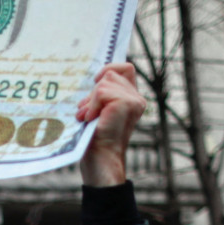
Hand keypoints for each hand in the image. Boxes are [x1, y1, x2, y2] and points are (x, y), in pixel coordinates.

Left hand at [77, 63, 145, 187]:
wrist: (100, 157)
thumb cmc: (96, 137)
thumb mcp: (98, 109)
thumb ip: (101, 94)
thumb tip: (94, 77)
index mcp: (132, 98)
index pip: (126, 68)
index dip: (110, 67)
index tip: (95, 80)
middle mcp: (137, 99)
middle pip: (111, 73)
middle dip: (94, 91)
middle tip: (86, 112)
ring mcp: (134, 100)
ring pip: (105, 81)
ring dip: (91, 100)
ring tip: (88, 117)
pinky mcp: (126, 103)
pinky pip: (101, 91)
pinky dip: (92, 105)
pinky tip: (91, 119)